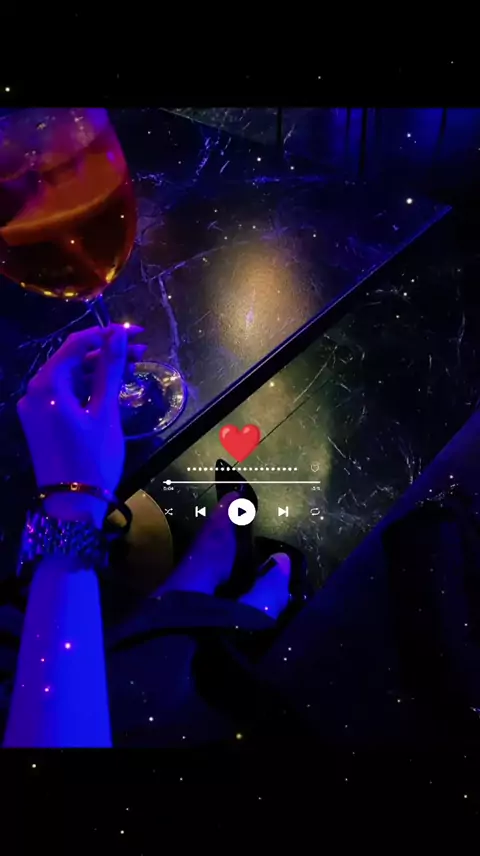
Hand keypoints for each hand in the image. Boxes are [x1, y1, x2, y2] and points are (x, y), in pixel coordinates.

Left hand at [18, 324, 144, 526]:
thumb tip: (118, 335)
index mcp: (47, 385)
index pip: (76, 345)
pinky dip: (87, 388)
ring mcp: (35, 409)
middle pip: (72, 359)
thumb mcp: (104, 411)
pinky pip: (64, 395)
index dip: (106, 334)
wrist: (73, 507)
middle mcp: (35, 392)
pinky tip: (111, 386)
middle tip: (141, 350)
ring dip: (98, 370)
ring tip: (133, 366)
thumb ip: (109, 370)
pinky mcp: (41, 423)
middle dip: (106, 352)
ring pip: (69, 377)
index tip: (135, 333)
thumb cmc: (93, 458)